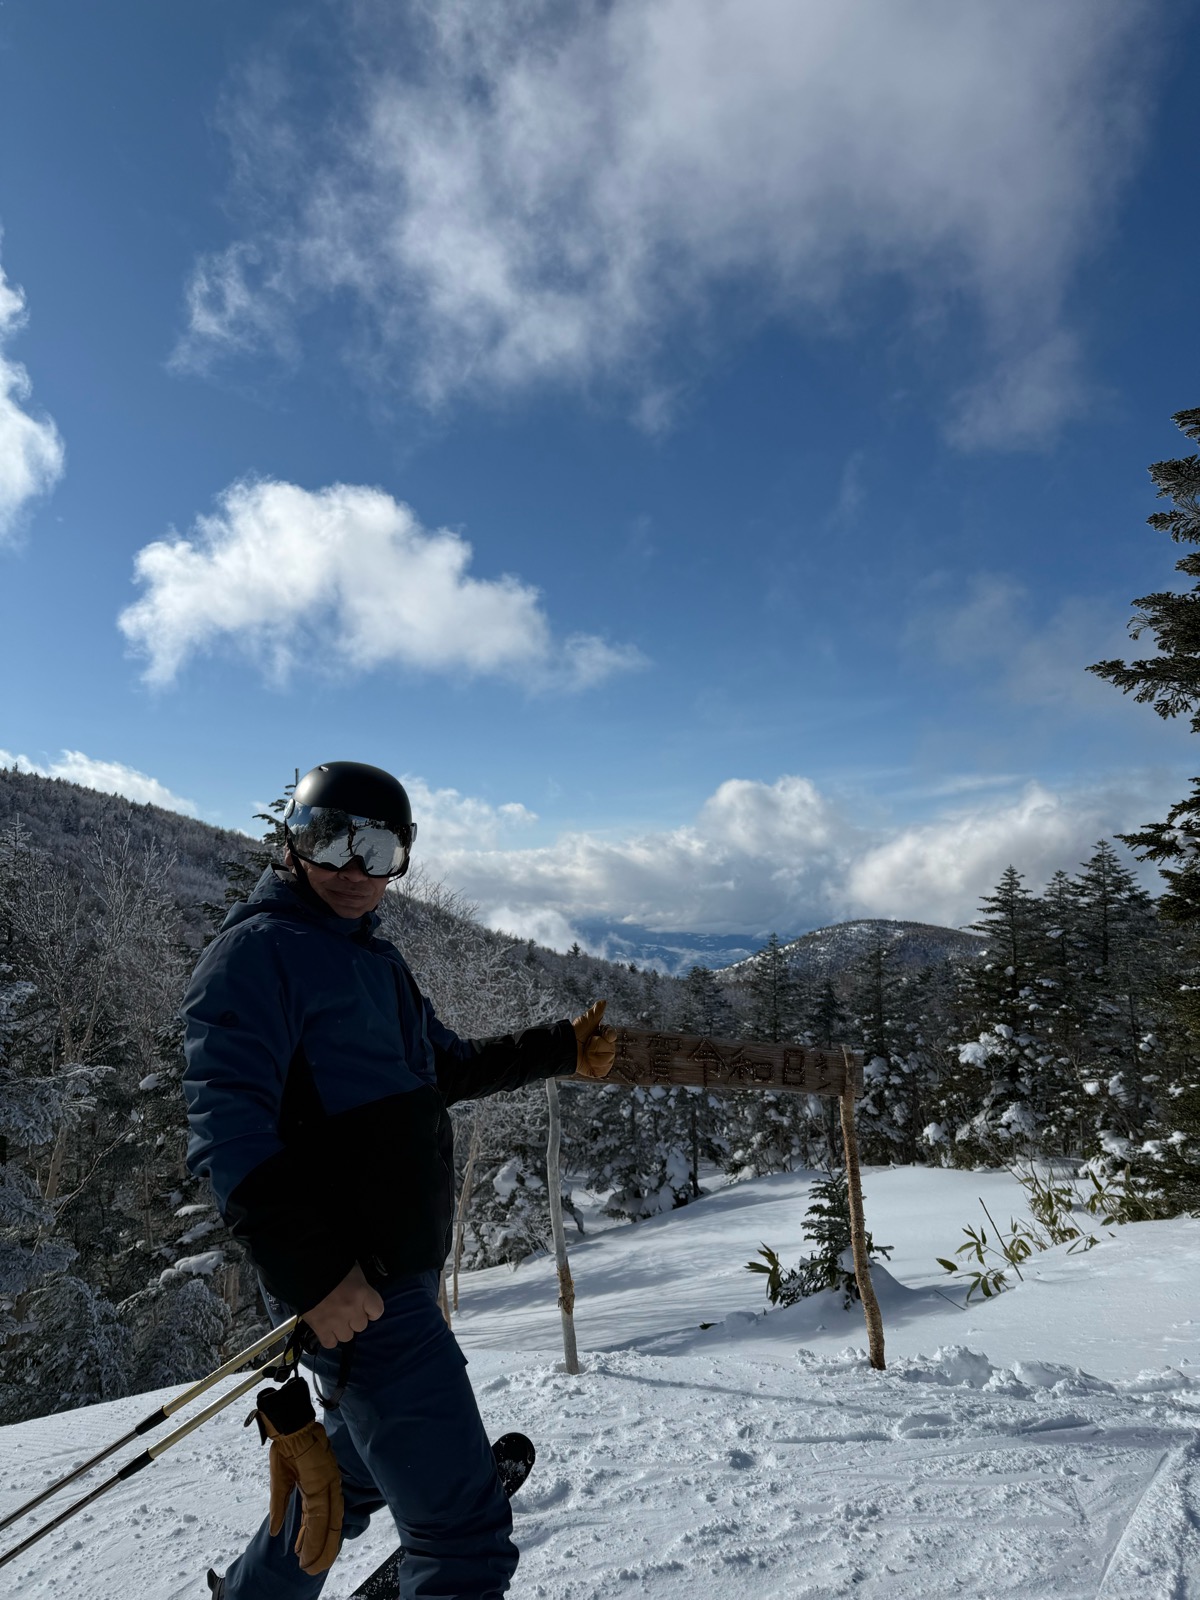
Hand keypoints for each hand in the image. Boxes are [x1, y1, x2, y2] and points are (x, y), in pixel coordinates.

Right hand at [256, 1376, 343, 1575]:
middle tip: (313, 1569)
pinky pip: (321, 1514)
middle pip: (328, 1526)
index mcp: (317, 1487)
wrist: (289, 1425)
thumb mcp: (281, 1481)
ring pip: (326, 1525)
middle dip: (320, 1550)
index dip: (311, 1540)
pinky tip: (307, 1550)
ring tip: (312, 1567)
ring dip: (318, 1548)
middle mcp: (326, 1488)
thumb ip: (280, 1506)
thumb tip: (275, 1530)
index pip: (318, 1521)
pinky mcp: (324, 1482)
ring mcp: (327, 1485)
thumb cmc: (286, 1446)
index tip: (304, 1557)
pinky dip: (314, 1534)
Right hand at [302, 1262, 383, 1349]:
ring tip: (336, 1319)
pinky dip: (329, 1338)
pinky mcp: (319, 1328)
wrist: (304, 1268)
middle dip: (355, 1318)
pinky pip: (330, 1343)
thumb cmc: (332, 1264)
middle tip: (347, 1310)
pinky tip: (326, 1329)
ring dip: (343, 1329)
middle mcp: (352, 1310)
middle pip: (361, 1325)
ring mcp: (336, 1321)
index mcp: (362, 1293)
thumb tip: (361, 1291)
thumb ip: (360, 1283)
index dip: (372, 1310)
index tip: (366, 1308)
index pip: (377, 1311)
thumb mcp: (353, 1269)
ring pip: (347, 1336)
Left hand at [572, 998, 616, 1079]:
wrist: (565, 1047)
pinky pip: (604, 1070)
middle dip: (600, 1045)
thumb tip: (603, 1002)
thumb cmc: (575, 1032)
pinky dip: (597, 1065)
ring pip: (609, 1059)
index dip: (609, 1034)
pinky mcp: (596, 1070)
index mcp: (601, 1036)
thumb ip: (596, 1011)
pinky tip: (589, 1060)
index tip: (605, 1034)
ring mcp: (599, 1060)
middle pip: (611, 1048)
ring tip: (586, 1052)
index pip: (611, 1035)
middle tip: (589, 1043)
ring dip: (597, 1055)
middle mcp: (602, 1048)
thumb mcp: (587, 1020)